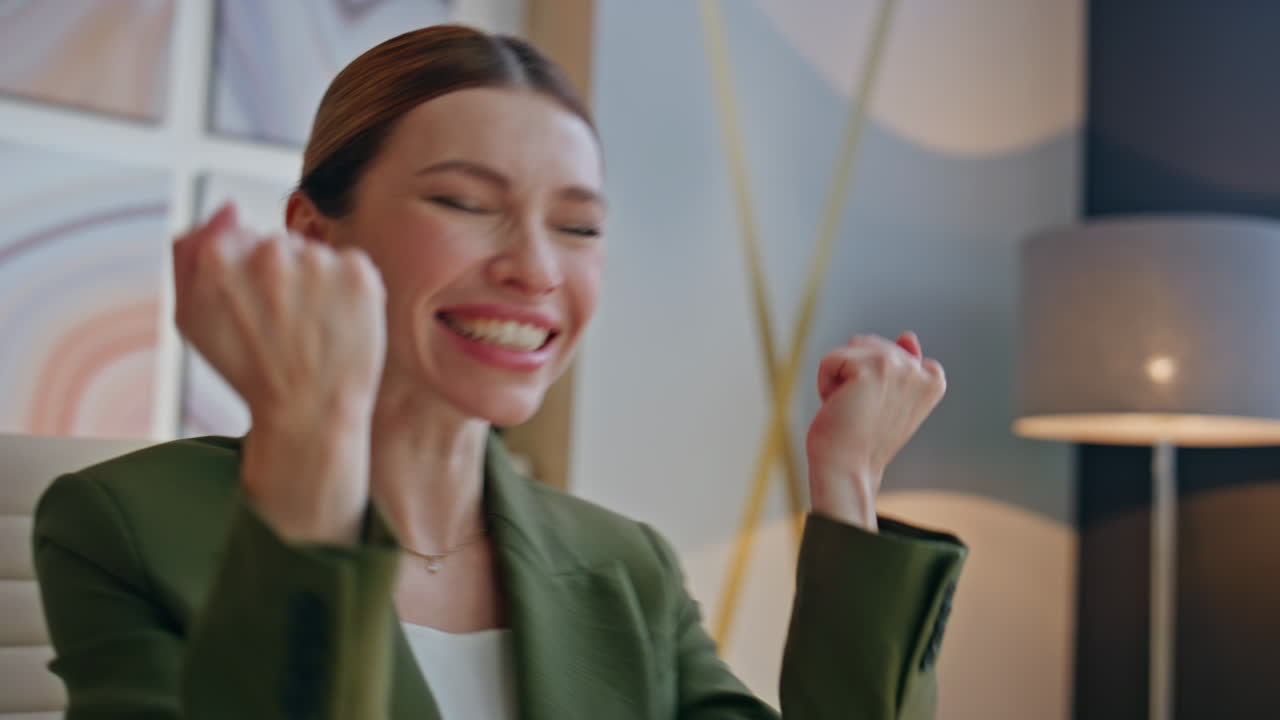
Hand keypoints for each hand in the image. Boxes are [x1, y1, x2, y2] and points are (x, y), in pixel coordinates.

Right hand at [173, 203, 386, 541]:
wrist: (307, 413)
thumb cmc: (246, 366)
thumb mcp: (191, 315)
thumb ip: (188, 253)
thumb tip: (229, 207)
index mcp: (218, 256)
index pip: (238, 237)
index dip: (245, 275)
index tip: (253, 310)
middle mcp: (269, 251)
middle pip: (278, 243)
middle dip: (281, 275)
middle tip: (284, 324)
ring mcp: (317, 261)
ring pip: (315, 254)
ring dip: (316, 282)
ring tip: (311, 329)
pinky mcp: (360, 273)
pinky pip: (351, 264)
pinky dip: (349, 290)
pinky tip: (337, 324)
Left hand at [805, 332, 945, 530]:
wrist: (848, 470)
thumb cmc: (864, 438)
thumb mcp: (889, 399)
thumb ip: (901, 364)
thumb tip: (909, 336)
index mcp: (933, 377)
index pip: (889, 350)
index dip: (871, 378)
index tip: (877, 410)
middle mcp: (921, 369)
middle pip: (868, 344)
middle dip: (854, 374)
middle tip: (860, 410)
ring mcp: (899, 367)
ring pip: (849, 349)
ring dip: (839, 376)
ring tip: (850, 407)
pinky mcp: (871, 368)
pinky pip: (830, 359)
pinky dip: (824, 383)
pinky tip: (837, 406)